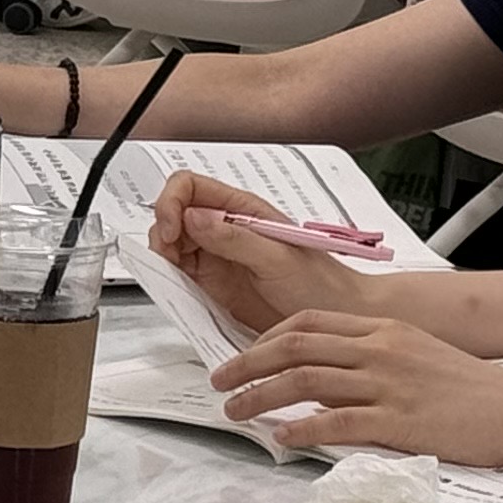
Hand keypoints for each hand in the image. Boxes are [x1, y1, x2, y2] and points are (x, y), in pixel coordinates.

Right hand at [146, 171, 382, 336]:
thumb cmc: (322, 283)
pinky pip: (179, 275)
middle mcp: (224, 229)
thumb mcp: (278, 257)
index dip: (171, 203)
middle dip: (163, 233)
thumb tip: (193, 217)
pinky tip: (181, 290)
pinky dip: (171, 280)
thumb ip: (234, 237)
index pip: (189, 186)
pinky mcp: (213, 285)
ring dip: (164, 258)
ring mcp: (216, 257)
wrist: (338, 316)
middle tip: (171, 259)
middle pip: (172, 215)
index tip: (173, 231)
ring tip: (177, 277)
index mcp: (241, 210)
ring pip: (170, 245)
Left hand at [207, 310, 502, 462]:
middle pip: (295, 346)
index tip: (241, 357)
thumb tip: (323, 376)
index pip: (306, 321)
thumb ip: (369, 356)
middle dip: (247, 364)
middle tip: (219, 381)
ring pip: (306, 379)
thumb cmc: (469, 386)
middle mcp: (379, 348)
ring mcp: (388, 383)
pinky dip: (304, 427)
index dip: (264, 339)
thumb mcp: (414, 352)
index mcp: (381, 328)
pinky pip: (339, 420)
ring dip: (261, 396)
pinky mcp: (400, 419)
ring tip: (235, 411)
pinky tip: (282, 437)